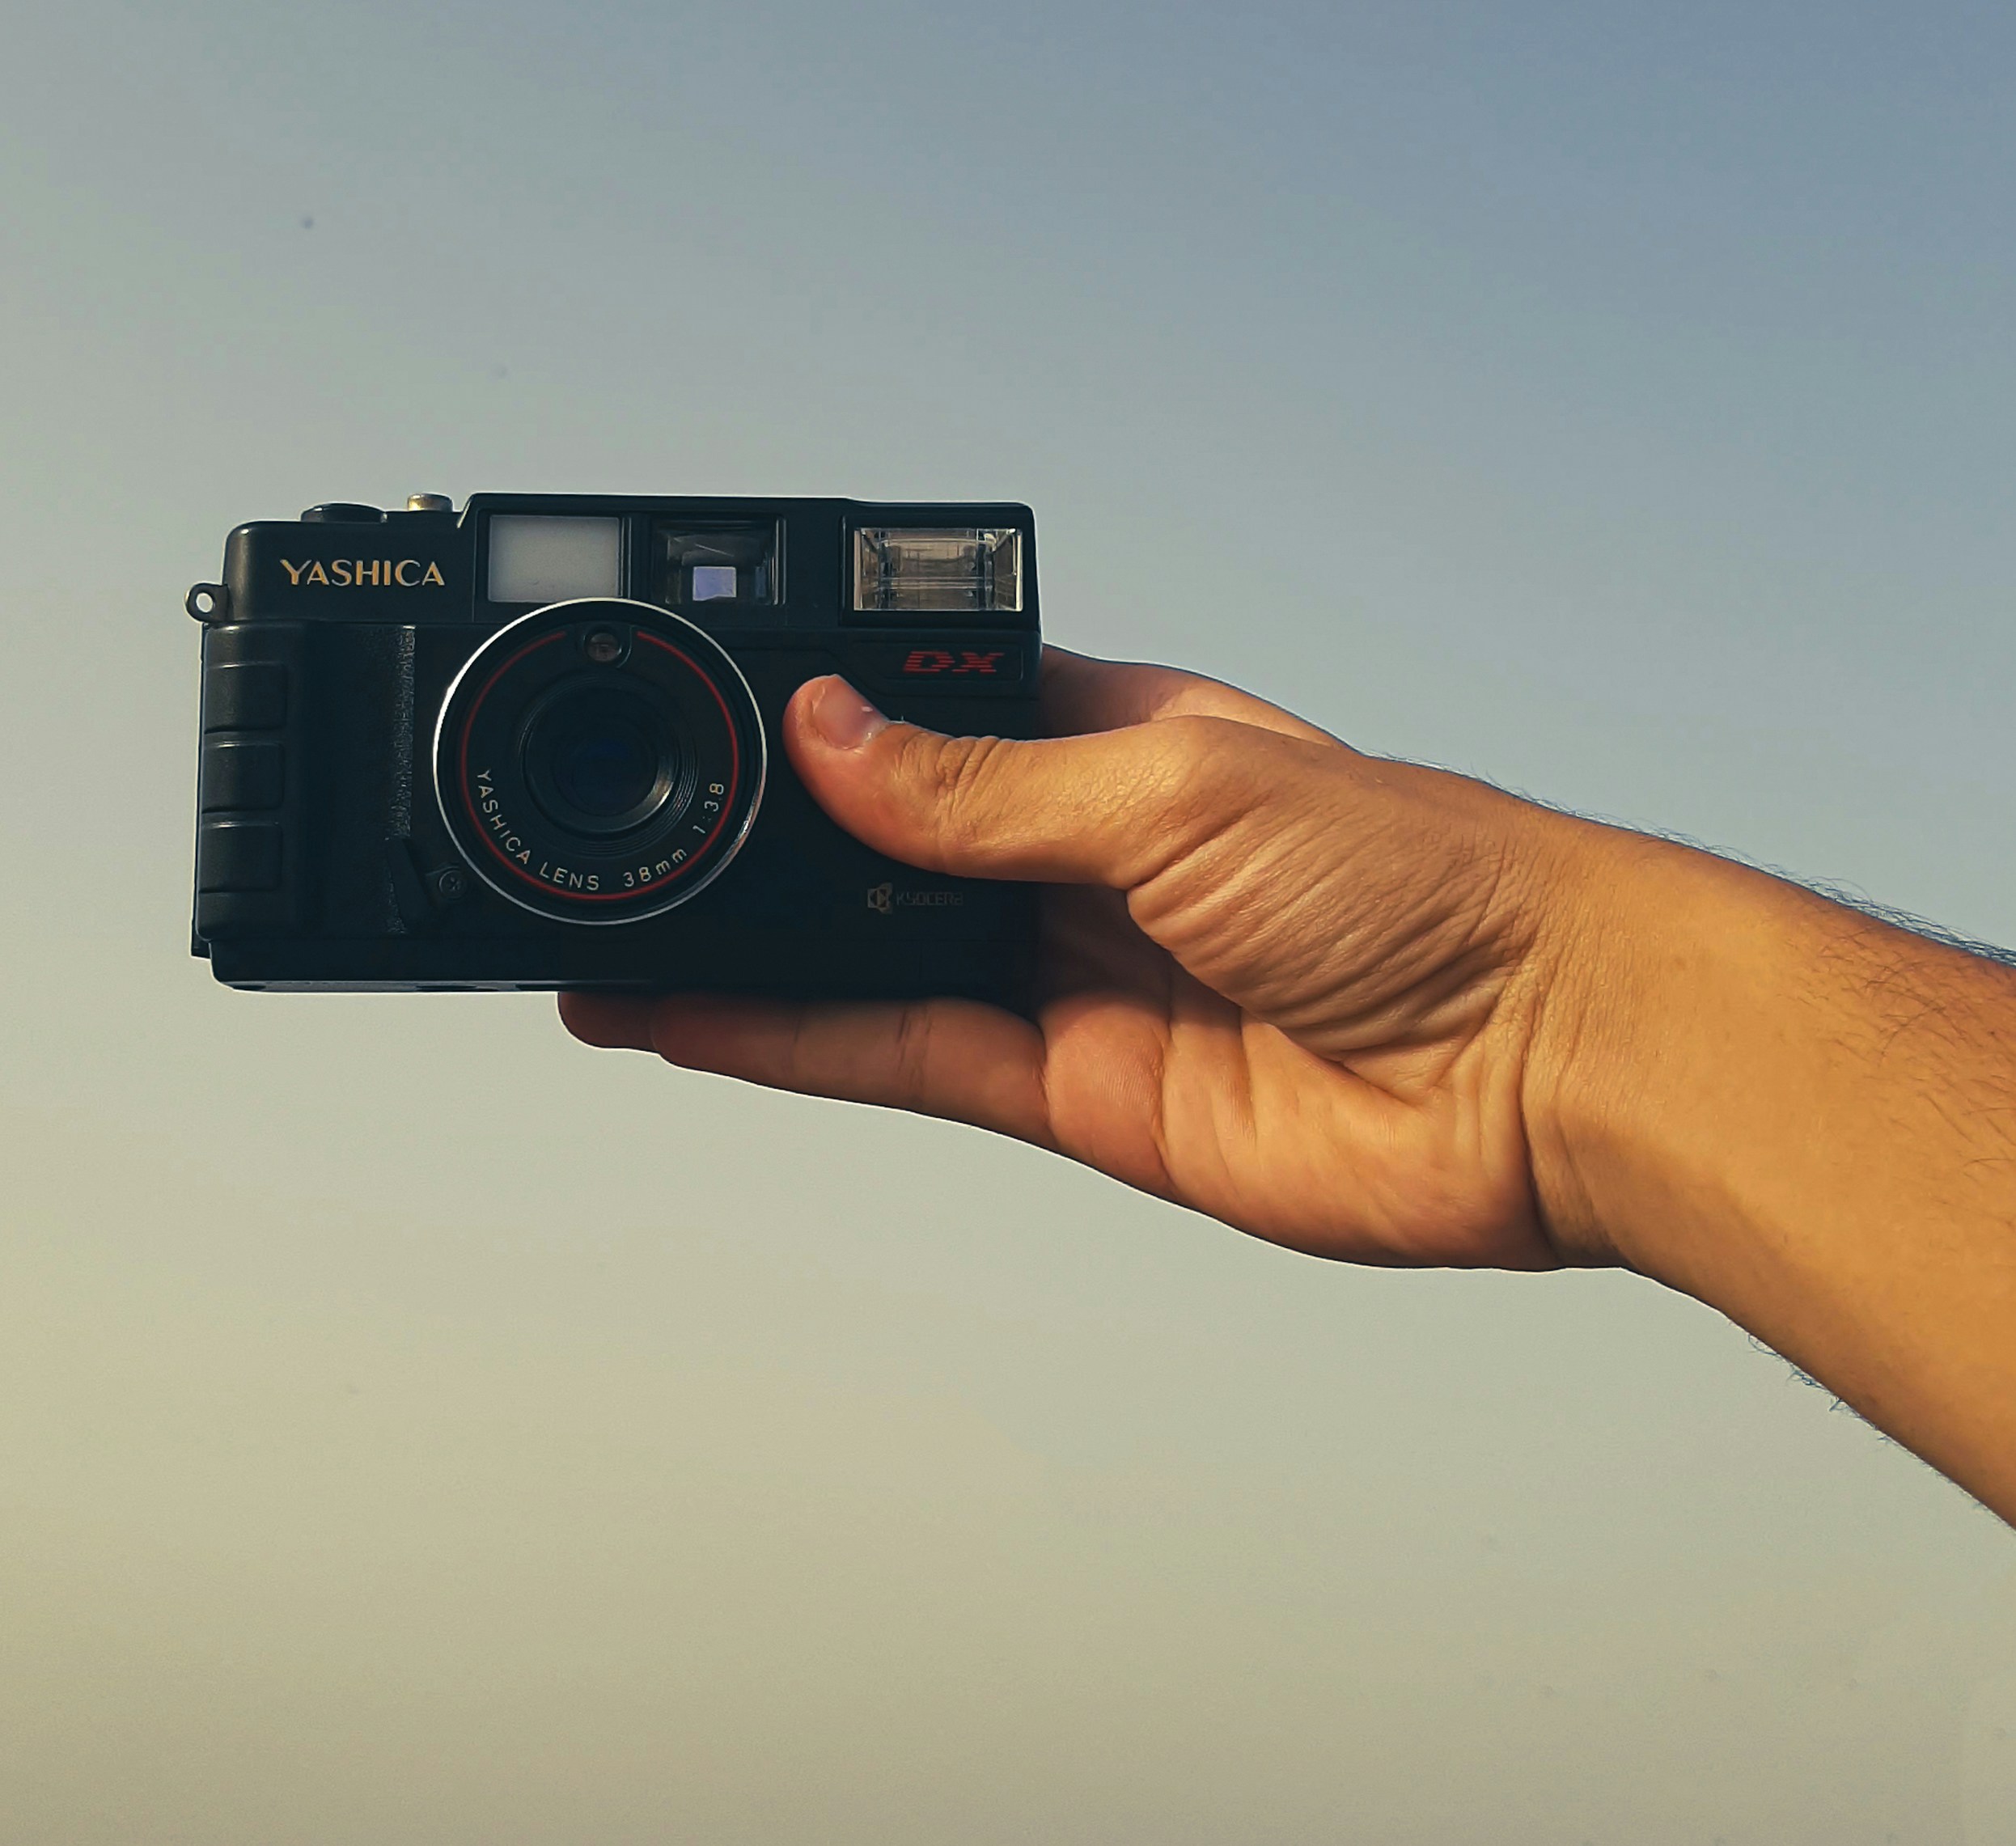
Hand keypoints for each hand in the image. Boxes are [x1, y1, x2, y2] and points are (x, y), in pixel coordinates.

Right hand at [562, 649, 1596, 1270]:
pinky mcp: (1081, 1093)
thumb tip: (831, 734)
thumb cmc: (1422, 882)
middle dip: (771, 849)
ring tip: (618, 941)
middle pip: (890, 851)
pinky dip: (800, 1044)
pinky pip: (911, 1058)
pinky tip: (700, 1021)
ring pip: (877, 964)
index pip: (940, 718)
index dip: (832, 717)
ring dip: (752, 956)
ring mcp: (1079, 980)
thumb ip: (986, 788)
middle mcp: (1089, 861)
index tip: (715, 711)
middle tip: (639, 837)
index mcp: (1121, 747)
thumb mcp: (1176, 793)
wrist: (1541, 1062)